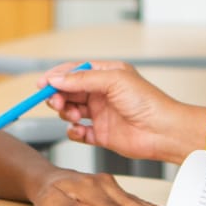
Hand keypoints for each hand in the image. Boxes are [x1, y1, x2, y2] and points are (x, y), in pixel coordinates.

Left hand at [30, 168, 163, 205]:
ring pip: (131, 199)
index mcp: (87, 188)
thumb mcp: (50, 204)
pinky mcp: (112, 186)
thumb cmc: (49, 195)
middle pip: (126, 202)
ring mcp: (108, 183)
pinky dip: (144, 204)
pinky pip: (130, 197)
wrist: (48, 180)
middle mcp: (100, 183)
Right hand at [44, 61, 201, 162]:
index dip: (56, 77)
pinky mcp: (101, 134)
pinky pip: (78, 132)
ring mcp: (101, 114)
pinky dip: (74, 131)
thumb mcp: (113, 81)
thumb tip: (57, 78)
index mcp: (106, 75)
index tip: (42, 84)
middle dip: (58, 95)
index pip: (74, 72)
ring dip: (67, 112)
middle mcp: (102, 93)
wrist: (163, 131)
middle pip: (69, 91)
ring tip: (75, 115)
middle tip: (55, 101)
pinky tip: (79, 130)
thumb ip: (82, 80)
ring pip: (71, 110)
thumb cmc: (148, 102)